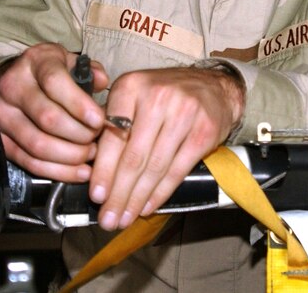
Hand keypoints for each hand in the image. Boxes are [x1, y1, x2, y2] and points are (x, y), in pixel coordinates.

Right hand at [0, 43, 109, 181]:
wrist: (10, 82)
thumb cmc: (47, 73)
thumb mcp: (68, 62)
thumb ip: (89, 71)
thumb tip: (101, 82)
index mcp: (34, 62)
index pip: (54, 82)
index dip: (79, 104)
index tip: (99, 120)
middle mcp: (12, 87)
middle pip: (48, 118)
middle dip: (79, 134)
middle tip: (97, 138)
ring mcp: (2, 115)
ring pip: (38, 144)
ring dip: (70, 155)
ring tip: (90, 154)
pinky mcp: (0, 140)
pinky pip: (29, 162)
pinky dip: (57, 171)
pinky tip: (78, 171)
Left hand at [88, 66, 243, 230]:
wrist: (214, 87)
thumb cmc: (165, 95)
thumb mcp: (135, 96)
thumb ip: (114, 123)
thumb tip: (93, 168)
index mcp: (132, 87)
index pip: (113, 137)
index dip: (103, 171)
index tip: (96, 196)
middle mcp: (157, 98)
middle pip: (133, 157)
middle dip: (118, 194)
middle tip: (108, 219)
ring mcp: (183, 114)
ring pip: (155, 167)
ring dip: (137, 198)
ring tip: (125, 218)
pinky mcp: (204, 132)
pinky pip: (177, 170)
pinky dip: (160, 193)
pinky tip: (148, 206)